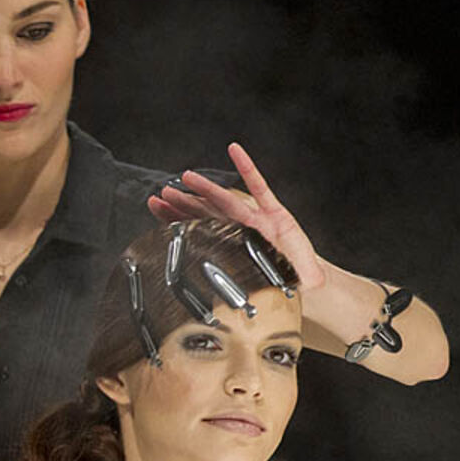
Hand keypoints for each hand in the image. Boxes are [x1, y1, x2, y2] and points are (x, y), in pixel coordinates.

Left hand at [146, 142, 328, 289]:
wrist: (305, 284)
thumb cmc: (275, 283)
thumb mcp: (244, 288)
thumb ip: (223, 289)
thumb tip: (189, 309)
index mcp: (227, 246)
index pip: (195, 227)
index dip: (174, 217)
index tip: (155, 205)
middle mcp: (238, 230)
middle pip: (204, 213)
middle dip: (183, 203)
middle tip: (163, 193)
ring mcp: (255, 220)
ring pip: (225, 201)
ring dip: (205, 188)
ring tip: (186, 177)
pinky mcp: (275, 213)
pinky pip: (259, 187)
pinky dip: (247, 168)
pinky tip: (235, 151)